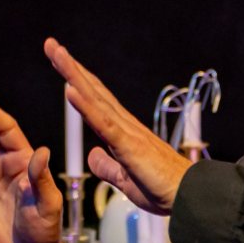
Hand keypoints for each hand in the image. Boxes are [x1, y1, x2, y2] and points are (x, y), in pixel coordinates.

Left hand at [44, 37, 191, 213]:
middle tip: (51, 45)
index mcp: (123, 132)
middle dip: (70, 67)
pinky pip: (104, 124)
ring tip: (57, 54)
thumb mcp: (125, 181)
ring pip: (96, 99)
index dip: (78, 80)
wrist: (192, 197)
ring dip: (75, 76)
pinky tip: (70, 91)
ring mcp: (128, 133)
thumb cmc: (164, 189)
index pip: (95, 100)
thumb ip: (107, 167)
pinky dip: (86, 107)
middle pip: (92, 91)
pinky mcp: (131, 147)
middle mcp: (125, 125)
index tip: (60, 61)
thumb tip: (92, 155)